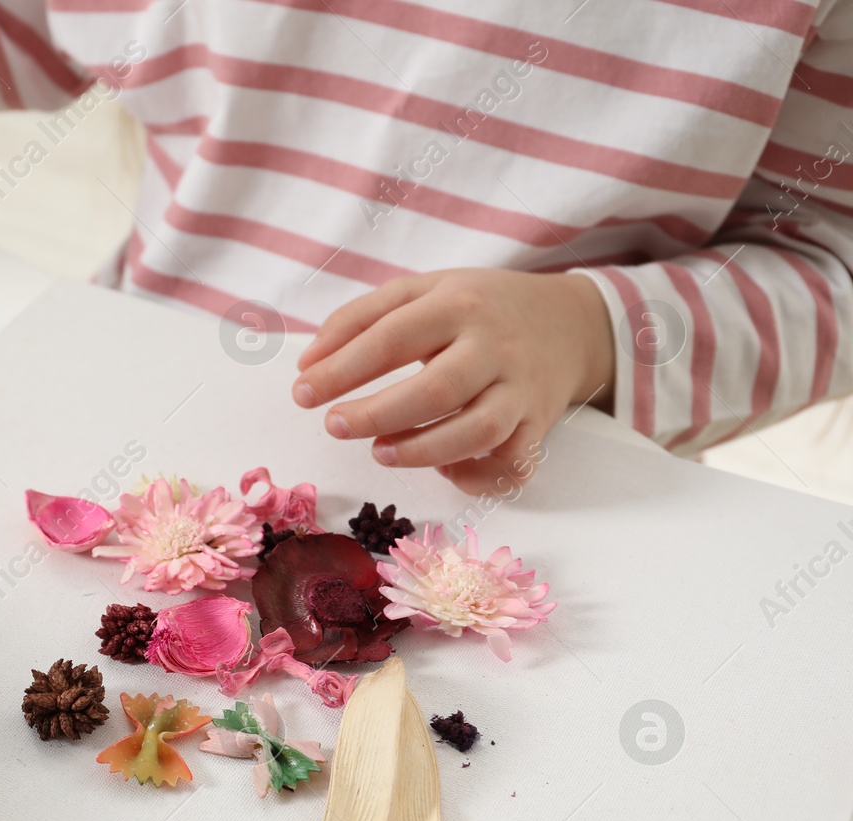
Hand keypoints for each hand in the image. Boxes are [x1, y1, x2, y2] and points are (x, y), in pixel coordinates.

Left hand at [292, 269, 613, 493]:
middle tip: (336, 425)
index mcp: (457, 305)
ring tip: (381, 452)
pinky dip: (475, 477)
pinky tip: (442, 469)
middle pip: (435, 390)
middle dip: (377, 415)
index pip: (391, 338)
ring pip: (477, 432)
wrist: (569, 322)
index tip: (302, 392)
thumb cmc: (476, 309)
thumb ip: (360, 319)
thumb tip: (308, 364)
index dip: (340, 370)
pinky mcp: (540, 426)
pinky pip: (512, 464)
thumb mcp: (421, 291)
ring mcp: (521, 389)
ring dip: (422, 451)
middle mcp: (494, 346)